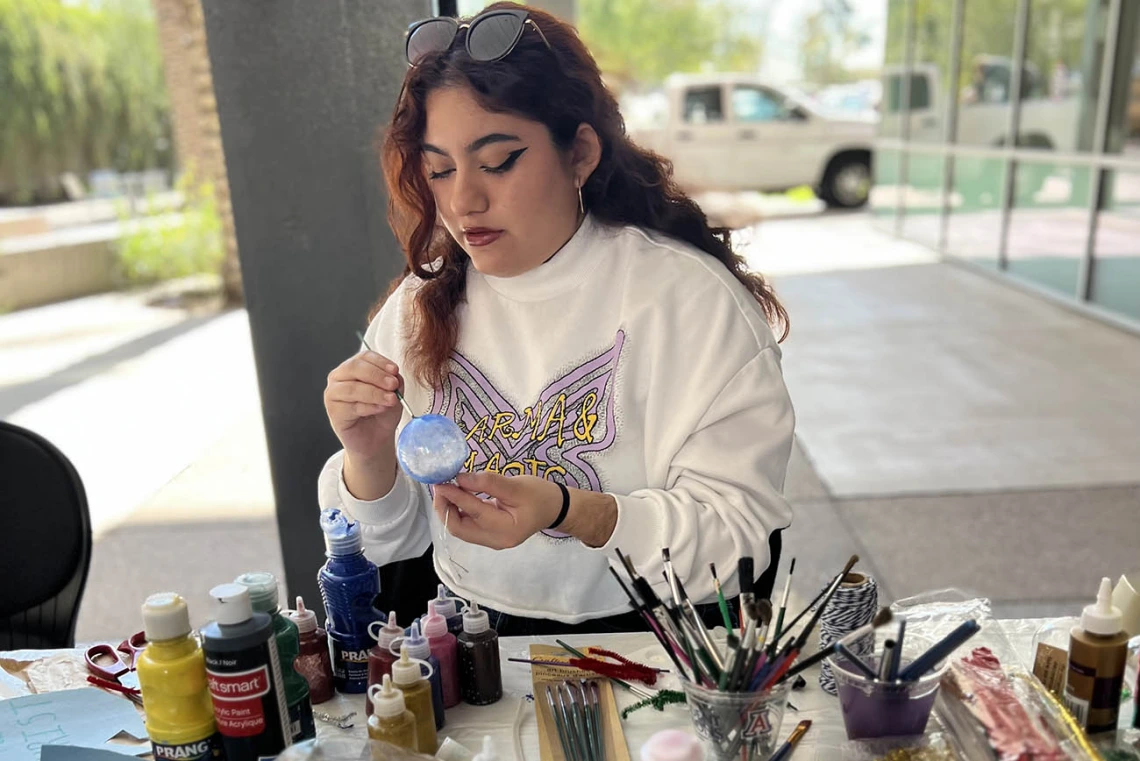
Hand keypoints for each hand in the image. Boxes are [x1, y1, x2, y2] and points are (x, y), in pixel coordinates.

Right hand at [324, 349, 404, 460]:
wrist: (375, 439)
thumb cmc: (382, 413)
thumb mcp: (394, 393)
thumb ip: (394, 382)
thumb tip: (394, 376)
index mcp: (354, 367)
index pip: (364, 357)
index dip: (380, 362)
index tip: (395, 371)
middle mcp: (339, 377)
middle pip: (355, 368)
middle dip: (377, 376)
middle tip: (393, 385)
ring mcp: (333, 394)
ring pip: (352, 387)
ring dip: (374, 393)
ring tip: (391, 400)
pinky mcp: (333, 412)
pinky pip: (351, 406)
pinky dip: (369, 407)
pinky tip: (381, 409)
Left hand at [432, 472, 561, 549]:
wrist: (555, 508)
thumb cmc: (540, 495)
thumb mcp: (517, 485)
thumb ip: (489, 482)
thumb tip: (460, 478)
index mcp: (507, 529)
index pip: (474, 513)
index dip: (455, 496)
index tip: (441, 481)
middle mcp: (496, 540)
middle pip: (460, 529)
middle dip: (445, 508)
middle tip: (439, 486)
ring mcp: (492, 541)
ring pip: (461, 529)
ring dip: (449, 510)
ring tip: (445, 489)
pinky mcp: (489, 536)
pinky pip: (467, 527)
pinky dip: (458, 512)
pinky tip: (456, 496)